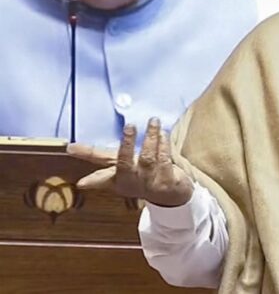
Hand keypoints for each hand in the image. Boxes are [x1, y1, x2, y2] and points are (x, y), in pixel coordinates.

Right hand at [67, 117, 193, 206]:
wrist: (171, 195)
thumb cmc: (141, 176)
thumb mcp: (118, 166)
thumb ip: (96, 156)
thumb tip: (69, 148)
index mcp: (117, 179)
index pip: (100, 176)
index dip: (91, 177)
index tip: (81, 182)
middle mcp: (131, 182)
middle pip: (125, 163)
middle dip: (126, 144)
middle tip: (129, 126)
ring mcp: (149, 184)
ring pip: (148, 158)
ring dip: (151, 138)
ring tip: (153, 121)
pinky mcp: (167, 183)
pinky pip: (165, 160)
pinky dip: (164, 145)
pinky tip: (163, 134)